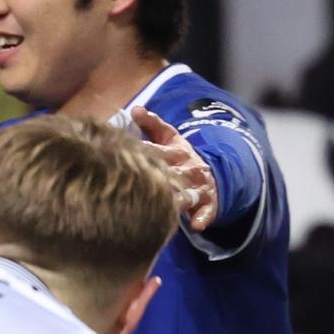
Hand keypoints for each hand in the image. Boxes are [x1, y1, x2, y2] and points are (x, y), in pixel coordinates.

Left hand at [131, 105, 215, 230]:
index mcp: (176, 152)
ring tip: (167, 207)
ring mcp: (199, 187)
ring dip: (178, 200)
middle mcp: (188, 169)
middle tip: (140, 185)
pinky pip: (207, 211)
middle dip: (157, 178)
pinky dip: (203, 217)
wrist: (211, 175)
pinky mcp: (209, 203)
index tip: (122, 156)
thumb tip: (135, 109)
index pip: (155, 151)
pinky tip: (196, 224)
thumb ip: (152, 124)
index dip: (141, 153)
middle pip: (171, 173)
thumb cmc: (180, 158)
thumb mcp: (169, 138)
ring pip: (188, 193)